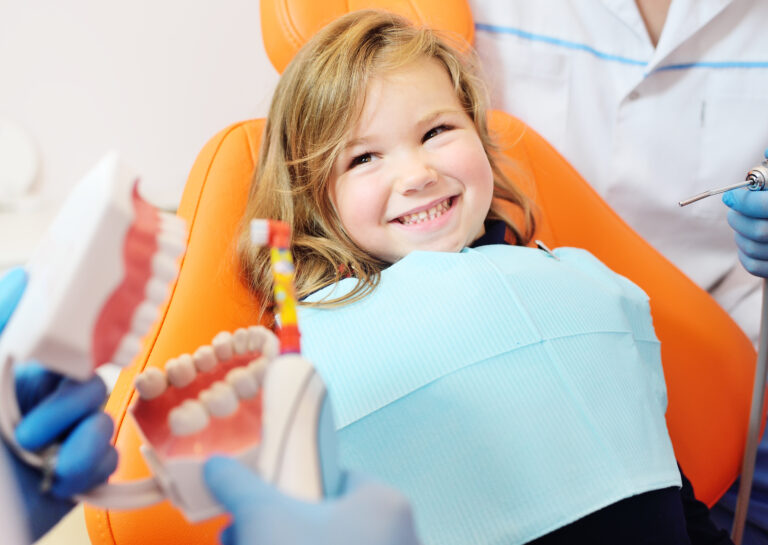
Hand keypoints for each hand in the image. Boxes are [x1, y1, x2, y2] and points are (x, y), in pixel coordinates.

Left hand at [0, 268, 117, 539]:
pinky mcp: (78, 473)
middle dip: (69, 406)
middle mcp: (38, 406)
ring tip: (44, 460)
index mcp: (12, 378)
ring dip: (82, 440)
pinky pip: (110, 456)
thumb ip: (2, 324)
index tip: (74, 357)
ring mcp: (60, 440)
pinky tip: (63, 477)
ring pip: (104, 418)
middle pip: (89, 382)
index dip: (77, 347)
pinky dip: (93, 466)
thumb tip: (24, 276)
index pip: (61, 347)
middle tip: (28, 431)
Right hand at [204, 457, 420, 544]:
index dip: (291, 482)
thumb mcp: (265, 518)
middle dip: (274, 523)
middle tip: (238, 532)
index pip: (334, 475)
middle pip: (325, 517)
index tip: (258, 496)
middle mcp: (397, 536)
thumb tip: (216, 463)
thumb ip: (241, 485)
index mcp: (383, 504)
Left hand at [722, 148, 767, 276]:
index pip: (766, 207)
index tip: (731, 196)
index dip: (745, 201)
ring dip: (740, 235)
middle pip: (759, 231)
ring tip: (741, 223)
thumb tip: (766, 150)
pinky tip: (747, 242)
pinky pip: (756, 267)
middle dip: (738, 218)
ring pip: (755, 249)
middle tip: (733, 209)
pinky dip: (745, 255)